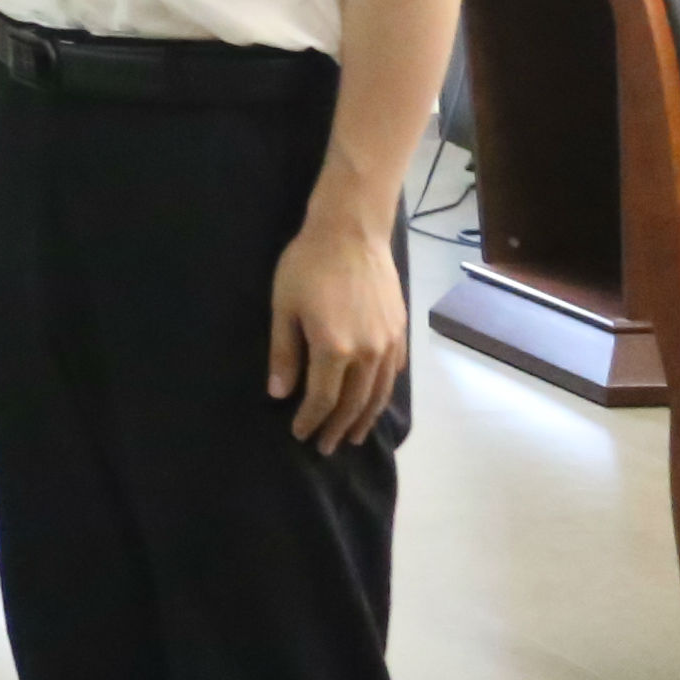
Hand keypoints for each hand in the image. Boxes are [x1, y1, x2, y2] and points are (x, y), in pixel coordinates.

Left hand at [267, 208, 408, 451]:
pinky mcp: (400, 332)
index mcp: (334, 348)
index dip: (310, 420)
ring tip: (353, 437)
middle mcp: (367, 353)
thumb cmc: (308, 265)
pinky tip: (375, 402)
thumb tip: (279, 395)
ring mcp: (388, 344)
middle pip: (353, 403)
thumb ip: (284, 353)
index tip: (299, 434)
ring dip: (364, 419)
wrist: (351, 232)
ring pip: (378, 394)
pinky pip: (393, 374)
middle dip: (337, 428)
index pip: (323, 399)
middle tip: (325, 447)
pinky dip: (383, 395)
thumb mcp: (284, 306)